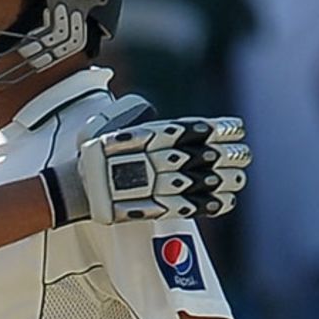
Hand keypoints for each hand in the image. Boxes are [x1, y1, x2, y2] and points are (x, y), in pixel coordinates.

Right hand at [77, 115, 250, 223]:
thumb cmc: (92, 153)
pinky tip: (224, 202)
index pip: (191, 129)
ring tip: (240, 178)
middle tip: (244, 155)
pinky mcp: (150, 209)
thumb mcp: (110, 123)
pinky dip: (206, 206)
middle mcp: (155, 160)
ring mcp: (154, 185)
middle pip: (200, 156)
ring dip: (223, 180)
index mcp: (149, 136)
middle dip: (226, 155)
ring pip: (198, 182)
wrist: (74, 188)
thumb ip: (134, 115)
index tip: (237, 128)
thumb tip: (149, 109)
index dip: (217, 129)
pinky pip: (185, 207)